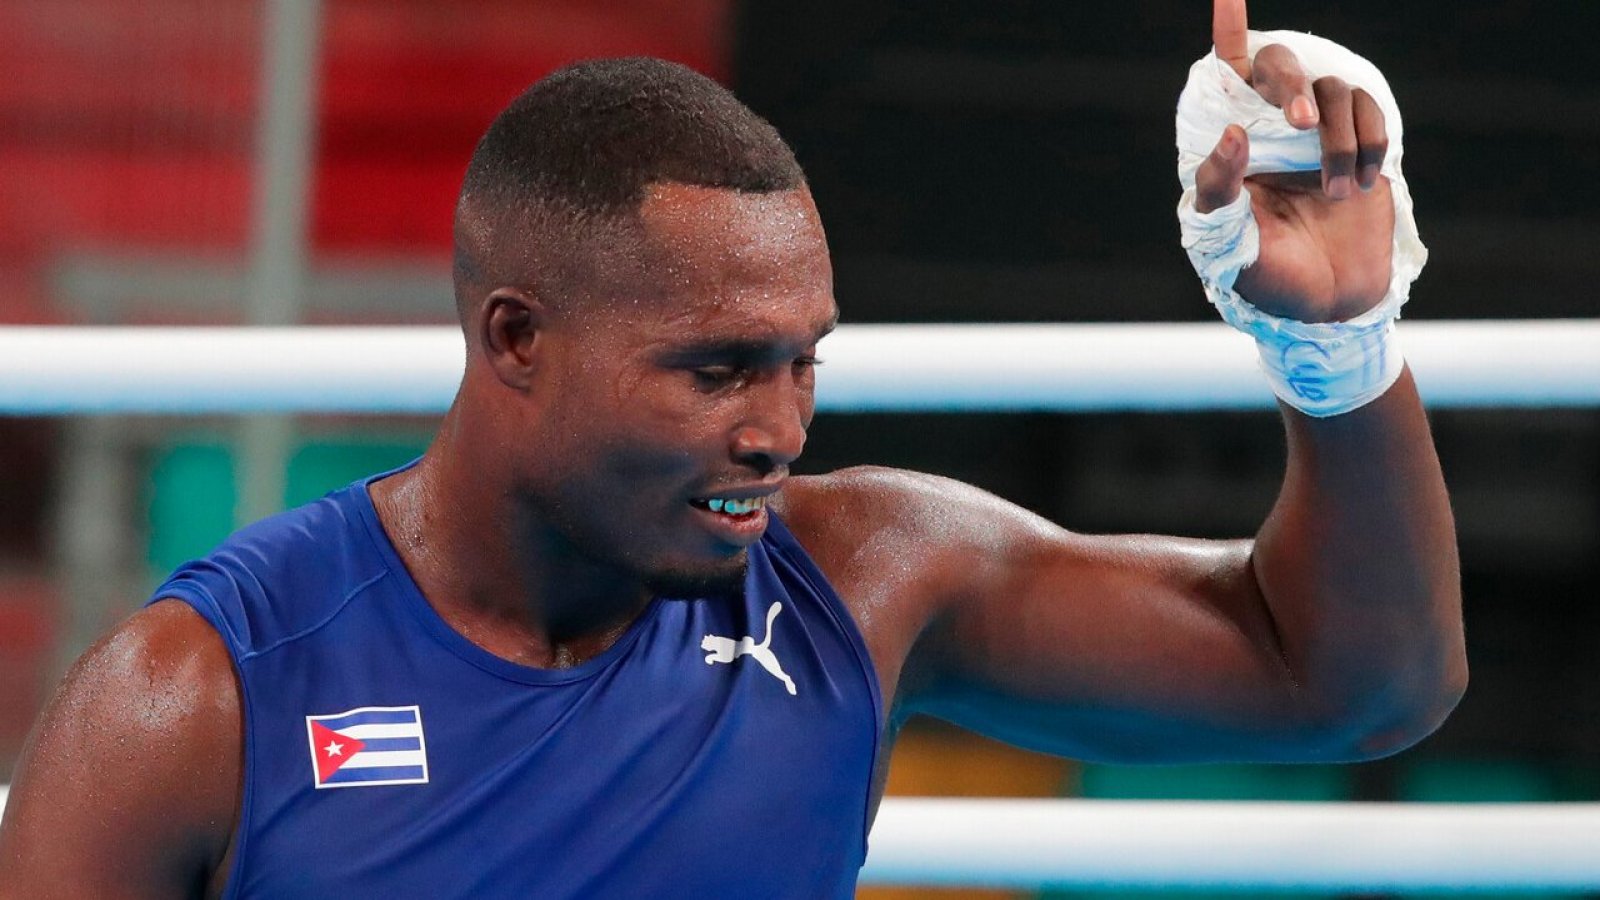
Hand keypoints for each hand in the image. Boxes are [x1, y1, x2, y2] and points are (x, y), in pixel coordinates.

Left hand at [1195, 0, 1394, 322]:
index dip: (1229, 31)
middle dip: (1290, 86)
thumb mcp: (1228, 246)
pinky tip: (1361, 186)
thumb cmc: (1268, 280)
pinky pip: (1369, 111)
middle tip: (1301, 125)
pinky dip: (1368, 145)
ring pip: (1333, 91)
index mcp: (1232, 147)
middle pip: (1280, 65)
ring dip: (1338, 141)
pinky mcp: (1361, 143)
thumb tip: (1233, 134)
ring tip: (1336, 195)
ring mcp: (1319, 134)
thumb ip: (1220, 192)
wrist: (1330, 308)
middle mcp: (1272, 131)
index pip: (1223, 78)